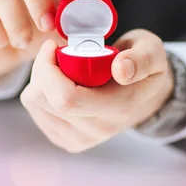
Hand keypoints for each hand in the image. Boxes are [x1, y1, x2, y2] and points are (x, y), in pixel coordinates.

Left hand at [20, 29, 173, 152]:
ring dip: (39, 78)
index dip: (49, 69)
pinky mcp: (66, 140)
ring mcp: (80, 139)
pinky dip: (39, 91)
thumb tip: (121, 69)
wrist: (146, 95)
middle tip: (56, 51)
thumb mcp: (151, 51)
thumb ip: (141, 59)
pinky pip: (35, 111)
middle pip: (44, 100)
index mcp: (119, 108)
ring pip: (35, 104)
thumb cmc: (143, 66)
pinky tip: (57, 82)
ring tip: (60, 66)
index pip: (66, 98)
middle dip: (41, 68)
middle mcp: (98, 130)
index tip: (54, 45)